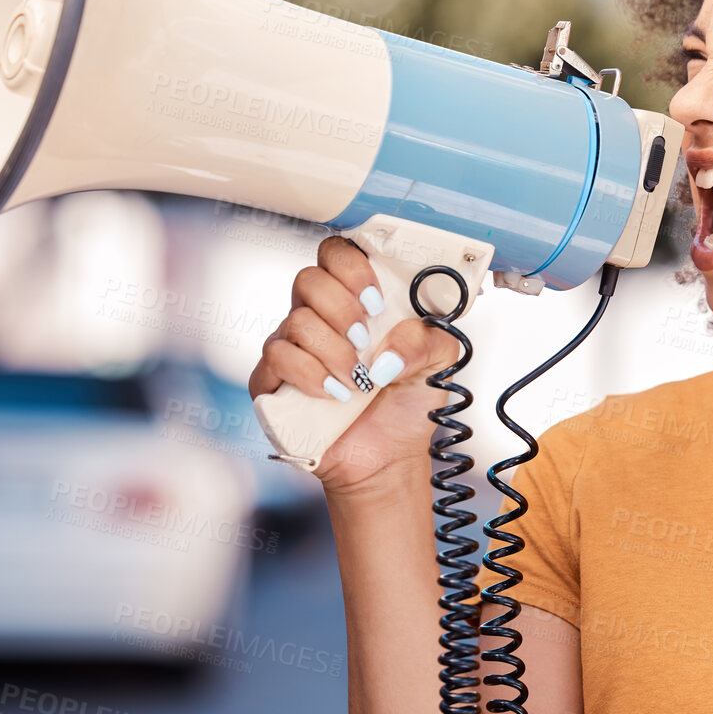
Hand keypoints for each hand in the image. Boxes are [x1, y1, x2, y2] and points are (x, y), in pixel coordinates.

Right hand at [248, 234, 462, 497]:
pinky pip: (275, 359)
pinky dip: (310, 375)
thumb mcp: (439, 362)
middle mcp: (319, 317)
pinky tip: (335, 394)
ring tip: (359, 380)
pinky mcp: (273, 381)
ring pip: (295, 321)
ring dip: (334, 352)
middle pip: (308, 279)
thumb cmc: (407, 404)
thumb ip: (428, 338)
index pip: (336, 254)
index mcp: (356, 300)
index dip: (352, 266)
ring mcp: (292, 347)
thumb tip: (388, 348)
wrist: (387, 458)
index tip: (377, 298)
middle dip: (341, 308)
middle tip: (366, 340)